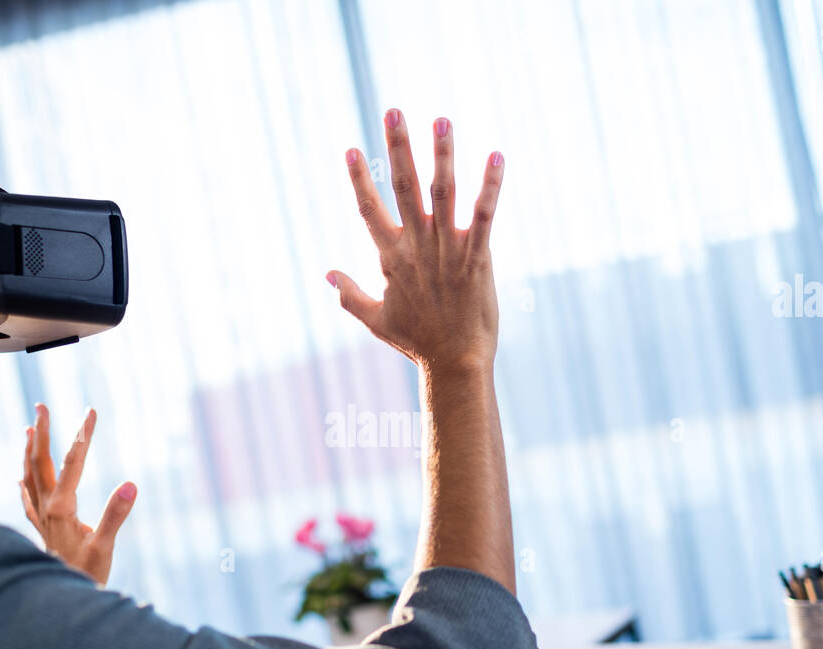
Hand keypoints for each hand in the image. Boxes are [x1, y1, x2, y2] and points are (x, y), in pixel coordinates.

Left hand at [19, 403, 136, 586]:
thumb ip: (114, 515)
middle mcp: (46, 509)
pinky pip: (26, 498)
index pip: (71, 463)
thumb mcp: (104, 547)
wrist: (59, 602)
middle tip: (42, 405)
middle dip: (42, 432)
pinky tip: (21, 477)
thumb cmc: (85, 576)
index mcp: (61, 508)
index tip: (91, 412)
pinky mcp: (41, 529)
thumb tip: (130, 484)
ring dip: (30, 450)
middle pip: (40, 462)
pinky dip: (24, 481)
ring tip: (30, 429)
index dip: (82, 435)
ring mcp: (40, 518)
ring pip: (29, 475)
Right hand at [327, 109, 503, 374]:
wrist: (454, 363)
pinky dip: (490, 185)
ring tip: (441, 120)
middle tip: (393, 111)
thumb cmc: (417, 342)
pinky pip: (484, 215)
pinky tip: (495, 155)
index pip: (369, 210)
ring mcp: (447, 250)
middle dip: (397, 147)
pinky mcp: (478, 258)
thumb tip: (327, 274)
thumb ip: (349, 294)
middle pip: (402, 187)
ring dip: (442, 155)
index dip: (359, 179)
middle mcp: (417, 248)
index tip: (351, 149)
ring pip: (442, 193)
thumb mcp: (375, 320)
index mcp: (391, 258)